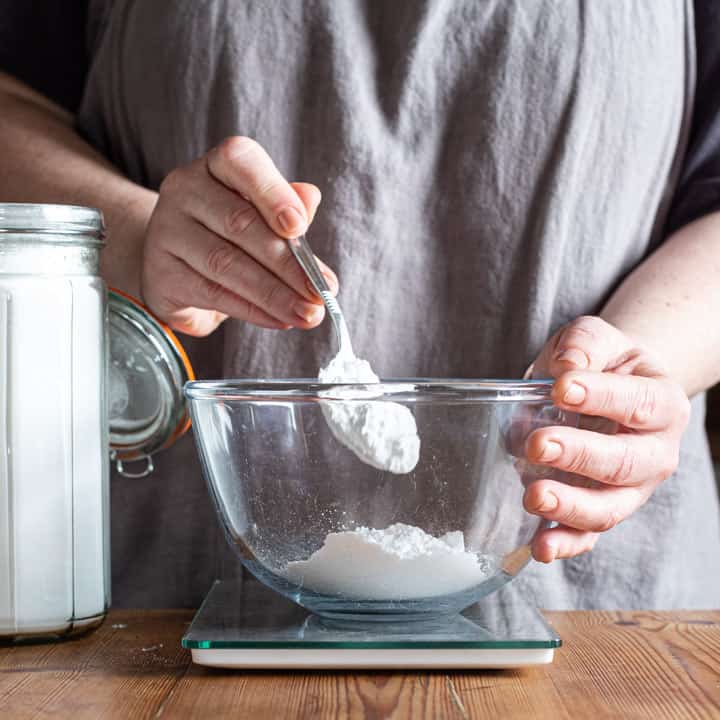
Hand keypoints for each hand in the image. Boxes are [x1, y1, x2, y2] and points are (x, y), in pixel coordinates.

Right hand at [141, 136, 337, 335]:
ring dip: (273, 293)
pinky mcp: (161, 273)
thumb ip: (289, 207)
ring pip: (225, 263)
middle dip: (287, 263)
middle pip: (239, 223)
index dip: (272, 193)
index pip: (239, 161)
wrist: (176, 266)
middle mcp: (184, 190)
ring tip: (306, 312)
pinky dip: (251, 310)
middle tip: (319, 291)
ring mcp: (167, 231)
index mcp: (215, 166)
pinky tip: (278, 319)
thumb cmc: (229, 235)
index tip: (299, 227)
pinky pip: (212, 293)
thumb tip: (310, 198)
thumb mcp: (263, 215)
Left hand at [524, 316, 690, 561]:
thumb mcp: (596, 339)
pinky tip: (539, 545)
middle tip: (537, 444)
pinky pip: (588, 536)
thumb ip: (584, 346)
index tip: (562, 389)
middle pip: (624, 463)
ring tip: (533, 495)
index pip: (639, 404)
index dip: (602, 397)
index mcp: (661, 403)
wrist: (608, 389)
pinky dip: (565, 544)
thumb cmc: (602, 363)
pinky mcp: (601, 510)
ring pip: (608, 508)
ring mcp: (630, 489)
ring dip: (570, 506)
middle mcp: (654, 453)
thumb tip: (568, 367)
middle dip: (579, 456)